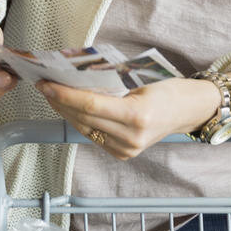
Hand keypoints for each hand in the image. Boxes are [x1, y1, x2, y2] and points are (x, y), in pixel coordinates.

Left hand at [37, 78, 219, 160]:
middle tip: (43, 84)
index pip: (89, 105)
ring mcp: (127, 149)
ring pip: (84, 128)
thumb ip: (108, 83)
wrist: (187, 111)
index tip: (46, 83)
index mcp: (137, 115)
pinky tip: (68, 108)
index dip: (64, 94)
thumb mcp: (138, 80)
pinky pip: (93, 135)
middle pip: (83, 118)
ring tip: (51, 94)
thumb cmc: (166, 89)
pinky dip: (78, 121)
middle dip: (59, 101)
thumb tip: (73, 76)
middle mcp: (131, 137)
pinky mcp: (124, 154)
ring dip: (64, 111)